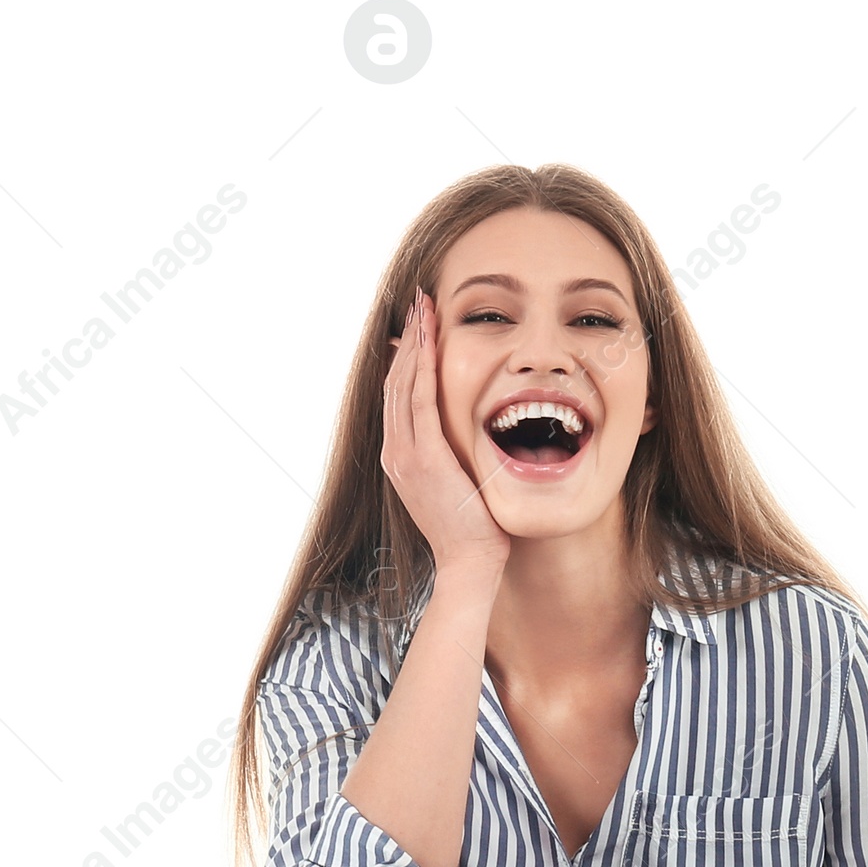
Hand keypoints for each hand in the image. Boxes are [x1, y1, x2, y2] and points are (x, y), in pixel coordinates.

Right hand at [382, 288, 510, 579]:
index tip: (416, 328)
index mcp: (401, 458)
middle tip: (417, 304)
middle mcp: (395, 453)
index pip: (399, 397)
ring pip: (403, 385)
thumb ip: (453, 458)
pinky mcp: (424, 458)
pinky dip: (422, 369)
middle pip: (395, 383)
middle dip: (408, 340)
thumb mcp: (456, 486)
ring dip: (414, 344)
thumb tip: (465, 440)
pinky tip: (428, 342)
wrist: (469, 562)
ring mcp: (405, 455)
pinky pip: (420, 402)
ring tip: (421, 309)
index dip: (406, 359)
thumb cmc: (473, 531)